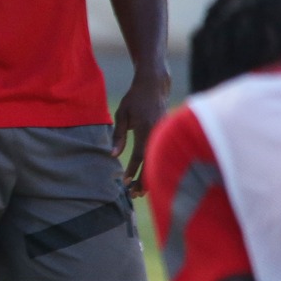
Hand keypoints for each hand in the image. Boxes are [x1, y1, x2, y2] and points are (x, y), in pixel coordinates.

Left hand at [112, 68, 171, 195]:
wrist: (154, 85)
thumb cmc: (135, 99)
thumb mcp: (122, 114)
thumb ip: (118, 135)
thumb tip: (113, 155)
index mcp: (145, 128)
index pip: (139, 154)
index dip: (133, 169)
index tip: (125, 181)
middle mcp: (156, 132)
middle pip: (151, 161)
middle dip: (143, 180)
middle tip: (134, 194)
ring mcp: (164, 133)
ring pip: (158, 159)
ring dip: (150, 176)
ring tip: (141, 192)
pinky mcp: (167, 133)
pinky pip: (161, 153)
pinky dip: (155, 166)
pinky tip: (149, 177)